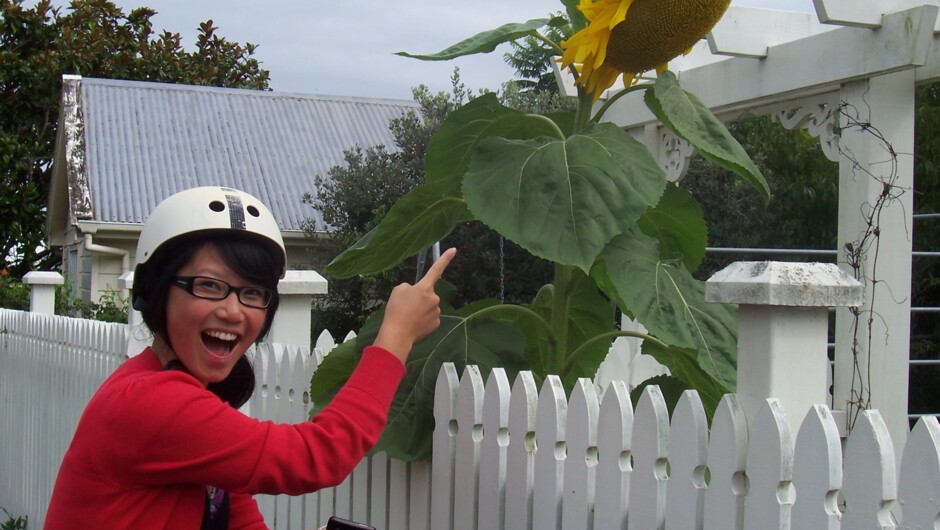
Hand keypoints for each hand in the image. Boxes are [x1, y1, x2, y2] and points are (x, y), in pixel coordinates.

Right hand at [373, 248, 455, 362]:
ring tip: (408, 316)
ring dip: (421, 309)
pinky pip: (430, 318)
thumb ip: (410, 288)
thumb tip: (416, 293)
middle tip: (406, 306)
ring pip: (429, 307)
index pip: (436, 269)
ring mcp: (437, 312)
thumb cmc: (396, 310)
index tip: (454, 249)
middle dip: (420, 298)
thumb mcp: (398, 291)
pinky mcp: (436, 324)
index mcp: (425, 287)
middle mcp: (434, 298)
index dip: (445, 258)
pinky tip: (415, 324)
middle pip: (427, 294)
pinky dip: (423, 320)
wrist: (398, 334)